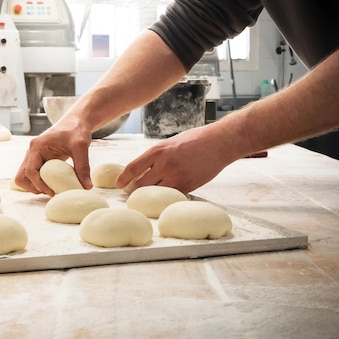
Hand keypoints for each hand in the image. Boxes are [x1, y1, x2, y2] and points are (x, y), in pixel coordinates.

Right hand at [14, 118, 93, 195]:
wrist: (75, 122)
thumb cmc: (76, 130)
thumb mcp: (81, 147)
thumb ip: (83, 166)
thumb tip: (87, 187)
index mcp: (37, 147)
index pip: (30, 171)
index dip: (39, 185)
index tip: (52, 192)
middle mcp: (32, 152)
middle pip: (21, 176)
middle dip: (33, 187)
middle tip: (50, 192)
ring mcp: (34, 156)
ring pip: (24, 177)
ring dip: (35, 186)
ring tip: (52, 189)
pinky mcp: (39, 160)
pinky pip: (33, 175)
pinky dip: (40, 182)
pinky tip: (53, 184)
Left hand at [116, 125, 234, 194]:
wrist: (219, 142)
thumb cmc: (195, 140)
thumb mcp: (170, 143)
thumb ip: (156, 156)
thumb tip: (142, 169)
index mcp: (157, 150)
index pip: (132, 167)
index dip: (123, 178)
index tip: (119, 184)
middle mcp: (164, 164)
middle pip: (141, 185)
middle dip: (134, 191)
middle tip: (132, 195)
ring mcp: (176, 176)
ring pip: (155, 193)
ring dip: (150, 197)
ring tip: (148, 198)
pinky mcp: (187, 186)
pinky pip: (171, 196)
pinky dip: (167, 198)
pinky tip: (166, 198)